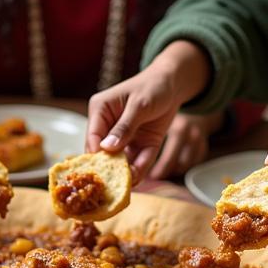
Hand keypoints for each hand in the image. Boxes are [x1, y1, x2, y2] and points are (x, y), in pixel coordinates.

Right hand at [86, 42, 210, 181]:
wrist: (174, 84)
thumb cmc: (153, 86)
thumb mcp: (139, 104)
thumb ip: (124, 126)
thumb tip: (107, 147)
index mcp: (100, 111)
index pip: (93, 137)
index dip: (97, 154)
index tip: (103, 170)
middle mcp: (108, 127)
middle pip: (105, 153)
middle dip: (111, 168)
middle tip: (117, 182)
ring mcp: (124, 139)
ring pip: (122, 161)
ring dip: (126, 173)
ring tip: (129, 183)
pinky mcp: (140, 146)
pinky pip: (139, 161)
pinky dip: (140, 169)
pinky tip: (139, 178)